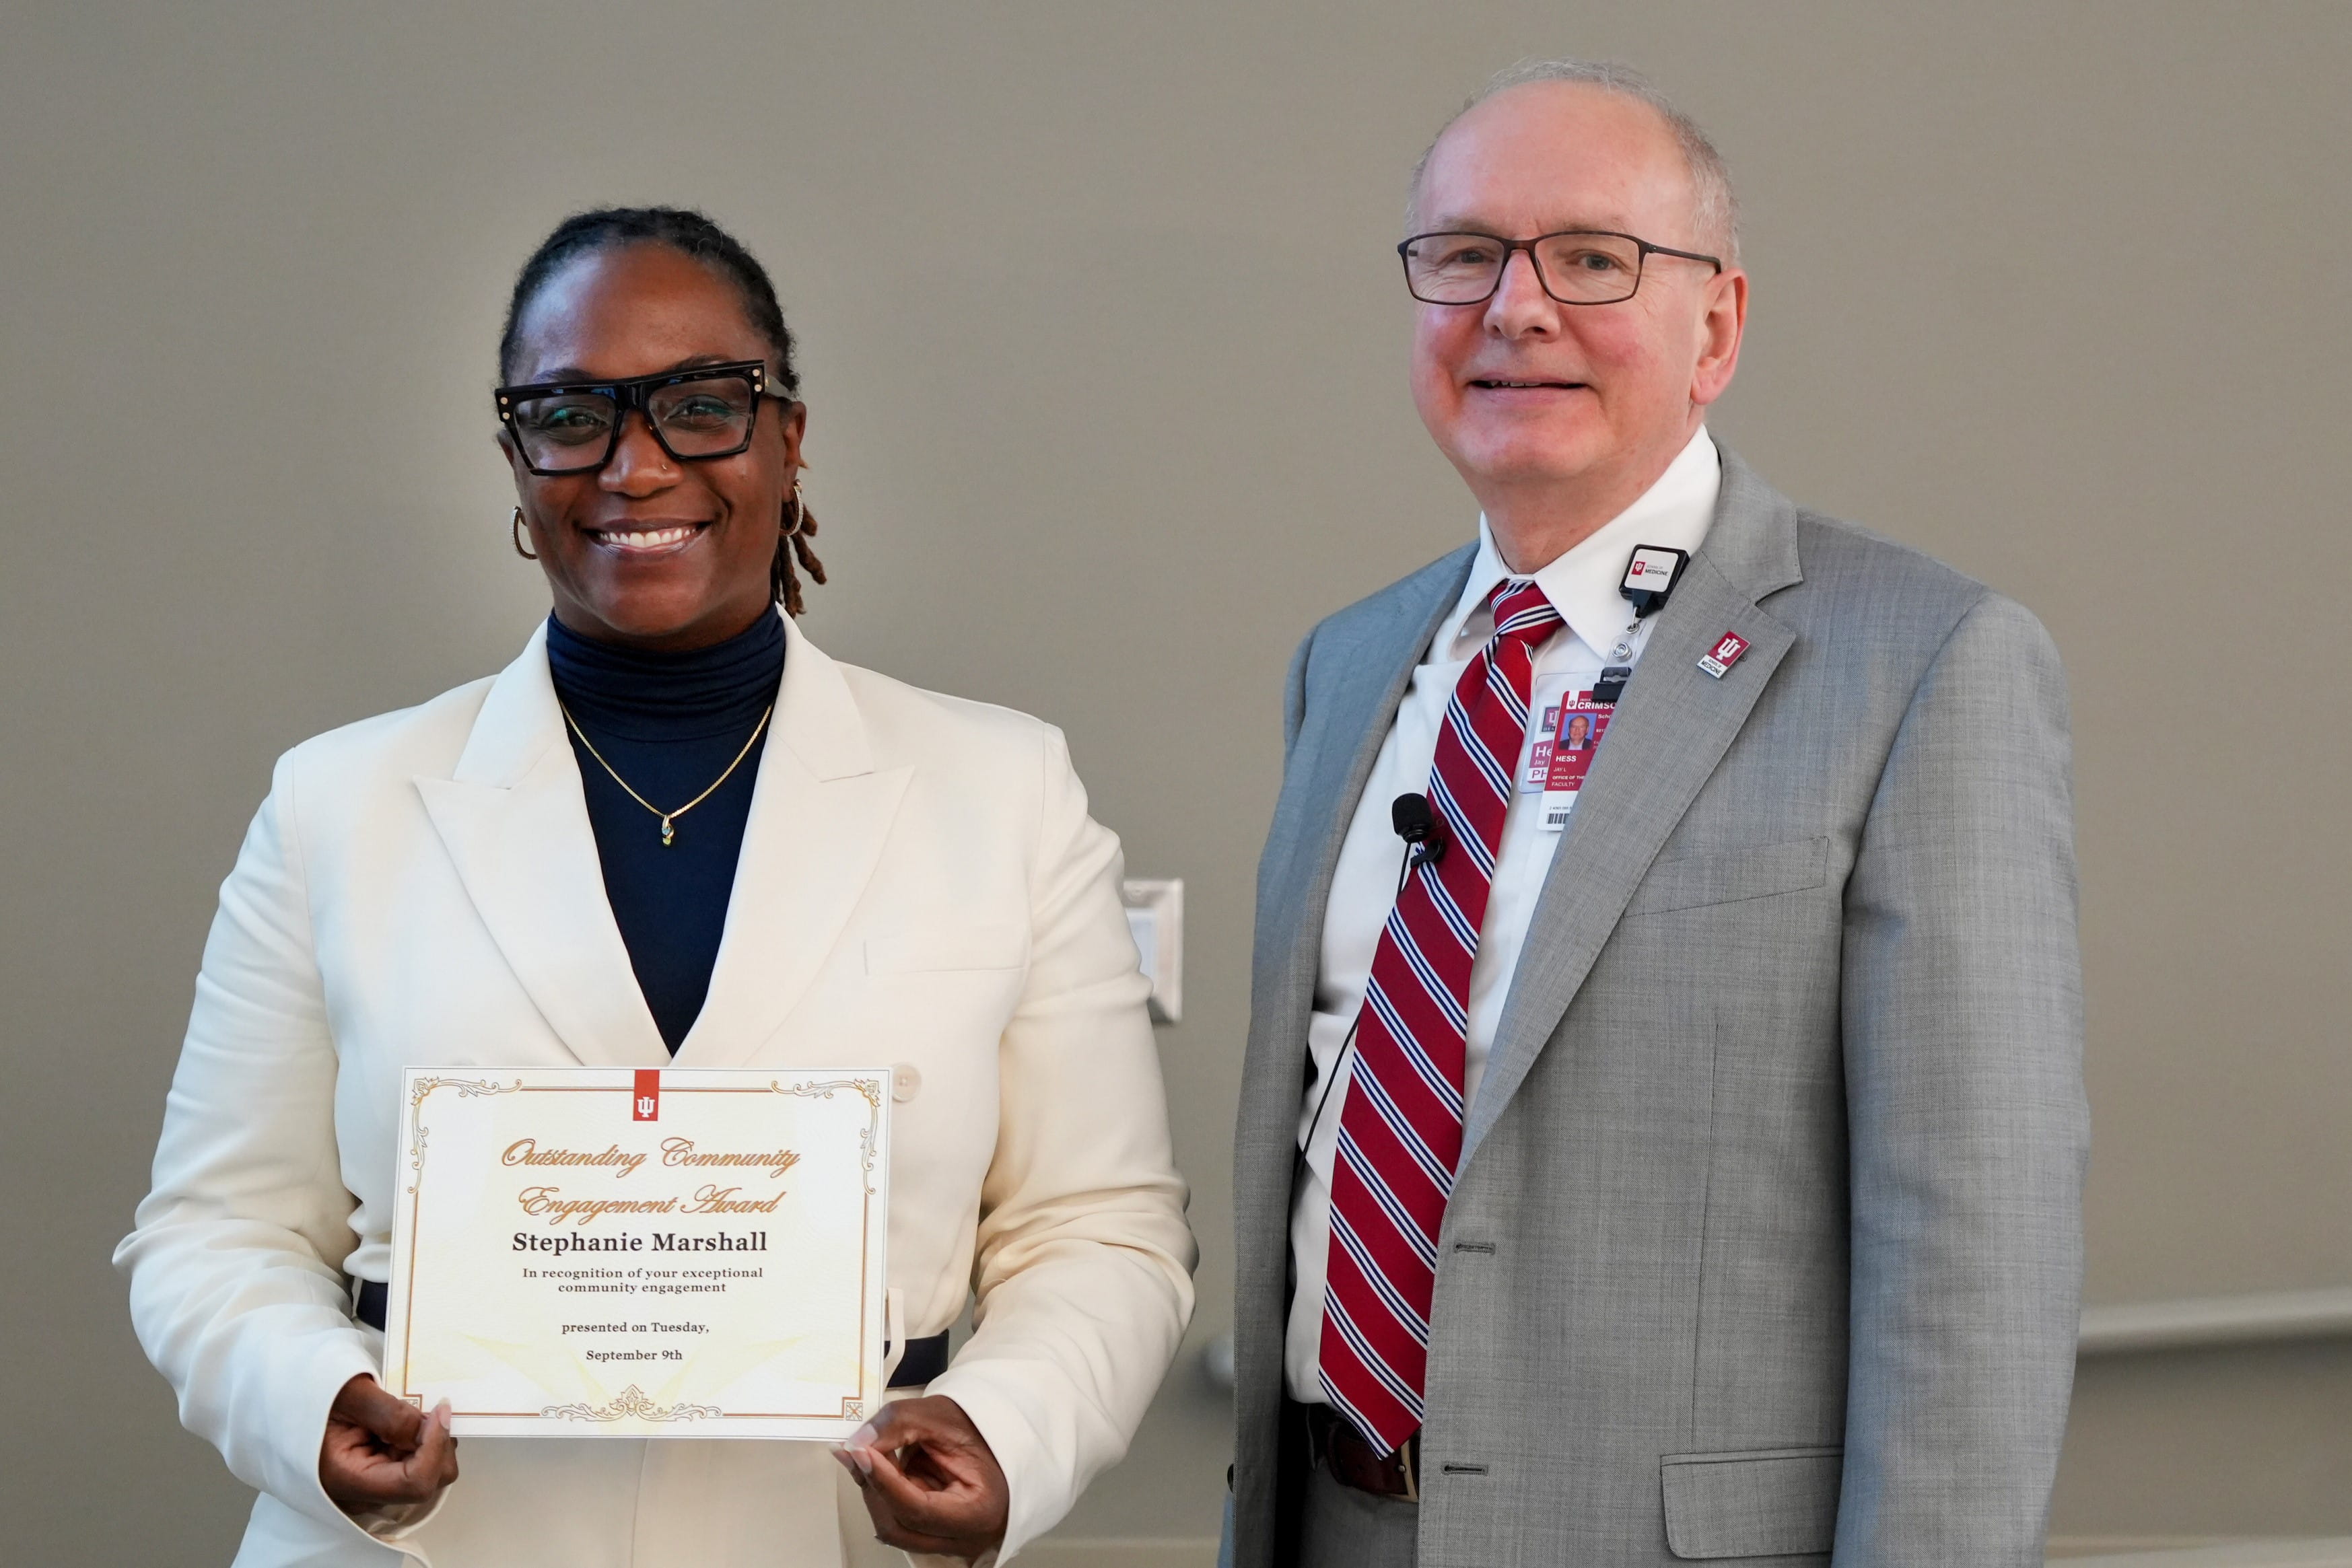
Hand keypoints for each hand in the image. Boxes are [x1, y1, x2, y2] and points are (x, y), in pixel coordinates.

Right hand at [319, 1374, 459, 1515]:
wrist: (288, 1401)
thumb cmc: (309, 1395)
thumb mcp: (349, 1394)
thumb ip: (390, 1413)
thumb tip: (431, 1428)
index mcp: (348, 1480)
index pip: (415, 1483)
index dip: (435, 1447)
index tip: (439, 1410)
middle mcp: (365, 1495)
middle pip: (430, 1479)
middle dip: (437, 1440)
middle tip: (422, 1405)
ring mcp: (374, 1488)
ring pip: (430, 1470)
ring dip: (429, 1436)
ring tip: (401, 1411)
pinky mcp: (382, 1476)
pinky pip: (418, 1461)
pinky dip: (421, 1437)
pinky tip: (398, 1420)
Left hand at [832, 1396, 1008, 1561]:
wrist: (1000, 1437)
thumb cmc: (982, 1429)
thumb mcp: (942, 1416)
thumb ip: (898, 1424)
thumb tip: (857, 1443)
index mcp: (979, 1512)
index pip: (917, 1510)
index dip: (883, 1480)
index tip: (860, 1451)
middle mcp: (965, 1538)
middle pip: (900, 1527)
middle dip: (874, 1487)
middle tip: (860, 1448)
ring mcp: (949, 1540)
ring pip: (893, 1528)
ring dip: (876, 1490)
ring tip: (874, 1454)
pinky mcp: (934, 1533)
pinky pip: (897, 1521)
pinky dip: (884, 1494)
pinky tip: (883, 1468)